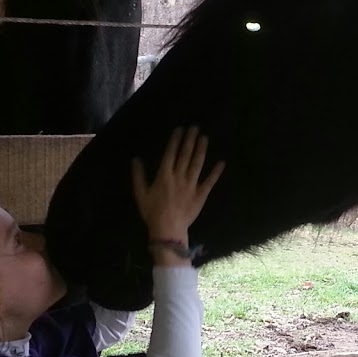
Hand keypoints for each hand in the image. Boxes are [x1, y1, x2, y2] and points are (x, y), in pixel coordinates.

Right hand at [132, 127, 224, 244]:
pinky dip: (216, 172)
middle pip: (185, 155)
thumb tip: (135, 159)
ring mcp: (191, 185)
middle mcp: (179, 177)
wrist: (167, 229)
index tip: (180, 129)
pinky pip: (209, 181)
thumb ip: (138, 176)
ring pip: (197, 164)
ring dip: (201, 150)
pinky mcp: (201, 194)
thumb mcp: (140, 194)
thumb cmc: (152, 212)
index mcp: (164, 175)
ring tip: (204, 138)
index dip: (176, 140)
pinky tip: (221, 162)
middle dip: (190, 140)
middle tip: (195, 127)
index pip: (170, 153)